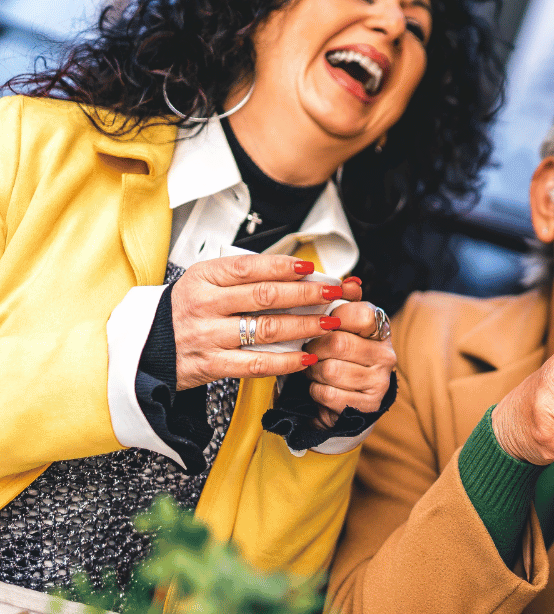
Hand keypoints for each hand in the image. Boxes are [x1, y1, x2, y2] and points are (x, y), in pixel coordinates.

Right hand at [171, 255, 362, 390]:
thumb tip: (292, 273)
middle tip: (333, 293)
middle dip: (306, 294)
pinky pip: (255, 363)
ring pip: (266, 328)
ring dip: (304, 325)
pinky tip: (306, 357)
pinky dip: (285, 361)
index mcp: (203, 278)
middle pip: (265, 296)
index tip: (311, 267)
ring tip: (329, 323)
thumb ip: (241, 278)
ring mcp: (208, 336)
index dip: (284, 266)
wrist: (142, 349)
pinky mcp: (211, 365)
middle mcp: (204, 305)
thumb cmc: (181, 312)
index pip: (250, 267)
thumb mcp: (202, 283)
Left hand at [302, 290, 394, 427]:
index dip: (336, 318)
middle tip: (310, 351)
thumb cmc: (341, 356)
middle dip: (315, 348)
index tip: (324, 324)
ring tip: (314, 369)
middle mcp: (386, 354)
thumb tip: (350, 282)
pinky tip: (320, 387)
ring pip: (330, 370)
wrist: (349, 400)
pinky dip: (315, 391)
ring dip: (312, 371)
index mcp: (381, 329)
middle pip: (339, 343)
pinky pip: (328, 394)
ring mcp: (380, 381)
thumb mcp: (343, 328)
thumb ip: (344, 303)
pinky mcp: (368, 405)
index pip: (362, 315)